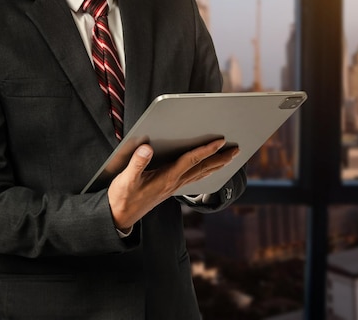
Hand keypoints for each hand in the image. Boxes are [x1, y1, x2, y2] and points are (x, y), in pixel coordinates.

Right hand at [107, 139, 239, 230]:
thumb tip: (147, 148)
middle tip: (236, 150)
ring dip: (217, 165)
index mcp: (167, 178)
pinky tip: (209, 169)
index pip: (191, 160)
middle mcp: (174, 182)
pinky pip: (194, 178)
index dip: (206, 150)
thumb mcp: (126, 178)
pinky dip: (206, 171)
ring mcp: (174, 187)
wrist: (121, 216)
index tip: (220, 141)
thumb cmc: (123, 196)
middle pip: (203, 168)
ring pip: (201, 174)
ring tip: (230, 157)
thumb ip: (137, 163)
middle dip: (221, 158)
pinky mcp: (171, 189)